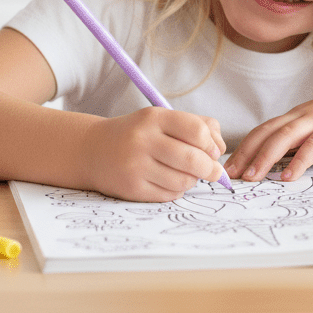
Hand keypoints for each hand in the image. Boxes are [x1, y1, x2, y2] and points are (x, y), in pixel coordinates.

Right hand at [81, 106, 226, 201]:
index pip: (197, 130)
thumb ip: (195, 125)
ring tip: (186, 174)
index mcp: (154, 117)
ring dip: (192, 181)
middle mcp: (143, 140)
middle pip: (193, 160)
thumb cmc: (136, 134)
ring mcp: (136, 165)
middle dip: (211, 169)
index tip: (213, 151)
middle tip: (213, 171)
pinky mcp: (132, 188)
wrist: (92, 150)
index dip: (212, 144)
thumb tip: (221, 149)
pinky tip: (168, 181)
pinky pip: (169, 195)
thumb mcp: (160, 119)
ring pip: (184, 181)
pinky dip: (177, 190)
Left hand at [223, 79, 312, 182]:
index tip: (228, 167)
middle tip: (229, 176)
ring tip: (251, 178)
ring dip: (264, 158)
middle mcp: (303, 115)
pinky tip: (288, 175)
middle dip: (245, 154)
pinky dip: (299, 160)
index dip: (244, 148)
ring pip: (284, 137)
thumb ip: (305, 139)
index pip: (263, 131)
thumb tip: (284, 161)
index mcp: (297, 116)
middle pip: (266, 133)